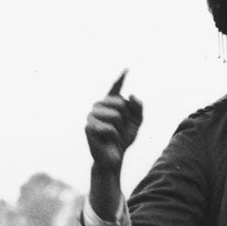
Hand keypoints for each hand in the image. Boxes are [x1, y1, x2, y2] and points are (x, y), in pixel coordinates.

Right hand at [83, 73, 143, 218]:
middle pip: (120, 103)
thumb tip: (132, 95)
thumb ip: (138, 108)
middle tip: (120, 129)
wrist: (114, 158)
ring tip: (114, 135)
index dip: (120, 78)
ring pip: (116, 114)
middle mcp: (99, 106)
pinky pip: (109, 127)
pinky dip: (113, 136)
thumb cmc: (123, 139)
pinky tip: (107, 140)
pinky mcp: (88, 127)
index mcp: (110, 104)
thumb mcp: (136, 123)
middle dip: (126, 118)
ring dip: (120, 128)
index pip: (115, 88)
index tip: (127, 67)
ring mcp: (92, 115)